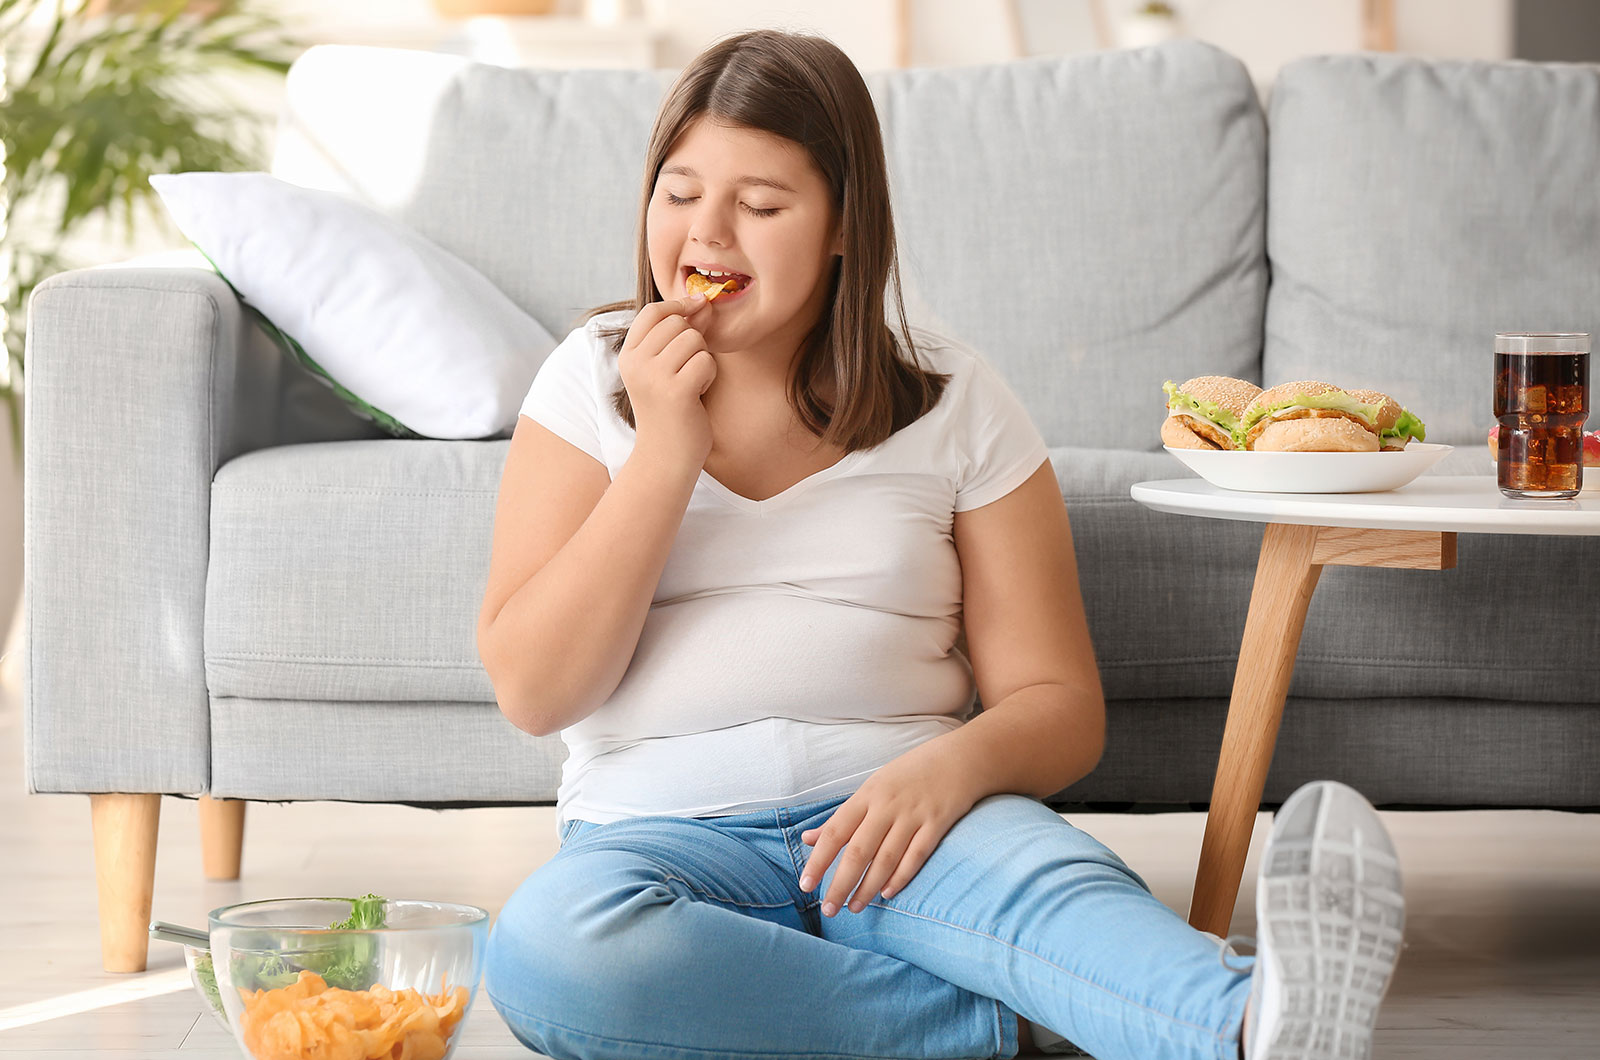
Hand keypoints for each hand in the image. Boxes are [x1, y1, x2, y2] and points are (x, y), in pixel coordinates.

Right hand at [618, 292, 715, 466]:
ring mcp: (654, 377)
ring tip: (691, 384)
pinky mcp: (676, 391)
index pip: (653, 311)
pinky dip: (708, 376)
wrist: (666, 457)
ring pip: (694, 340)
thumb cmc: (670, 411)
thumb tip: (702, 301)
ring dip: (702, 360)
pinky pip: (705, 361)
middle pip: (678, 323)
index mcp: (628, 355)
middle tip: (688, 370)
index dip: (678, 306)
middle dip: (693, 341)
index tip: (696, 308)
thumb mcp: (665, 369)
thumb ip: (680, 334)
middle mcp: (636, 363)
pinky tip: (697, 394)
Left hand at [797, 740, 980, 915]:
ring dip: (868, 887)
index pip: (835, 832)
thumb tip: (808, 839)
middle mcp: (887, 805)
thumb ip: (843, 816)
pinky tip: (888, 893)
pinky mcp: (937, 823)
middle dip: (840, 883)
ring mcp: (913, 815)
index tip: (805, 885)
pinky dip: (901, 876)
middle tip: (829, 910)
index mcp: (867, 795)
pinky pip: (917, 855)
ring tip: (855, 908)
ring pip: (886, 858)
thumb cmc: (910, 775)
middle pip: (858, 851)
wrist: (959, 757)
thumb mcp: (872, 787)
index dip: (819, 860)